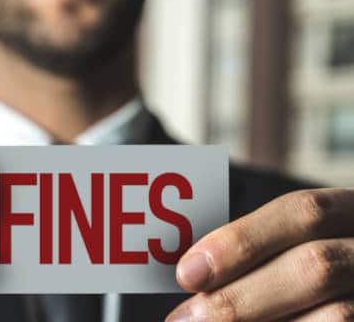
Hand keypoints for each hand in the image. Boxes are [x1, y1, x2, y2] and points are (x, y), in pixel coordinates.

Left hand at [167, 188, 353, 320]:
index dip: (241, 240)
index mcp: (351, 214)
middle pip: (314, 266)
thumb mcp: (300, 245)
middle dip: (240, 297)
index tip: (188, 272)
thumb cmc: (311, 269)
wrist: (351, 293)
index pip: (302, 212)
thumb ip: (261, 252)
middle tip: (187, 318)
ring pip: (336, 315)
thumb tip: (195, 271)